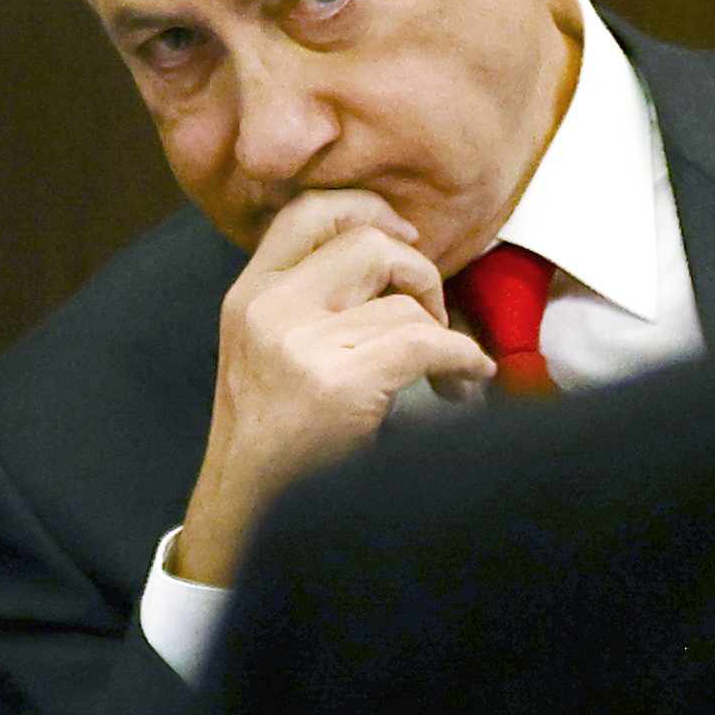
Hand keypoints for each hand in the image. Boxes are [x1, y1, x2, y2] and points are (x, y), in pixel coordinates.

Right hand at [174, 190, 491, 585]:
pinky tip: (465, 382)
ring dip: (443, 332)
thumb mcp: (264, 346)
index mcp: (249, 293)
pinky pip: (426, 344)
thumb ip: (305, 297)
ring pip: (403, 302)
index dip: (368, 210)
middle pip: (368, 244)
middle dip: (419, 273)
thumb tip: (390, 249)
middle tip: (430, 316)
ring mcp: (300, 345)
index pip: (307, 212)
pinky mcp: (339, 383)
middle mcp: (269, 309)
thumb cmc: (273, 430)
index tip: (406, 237)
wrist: (249, 504)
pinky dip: (462, 360)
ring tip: (446, 369)